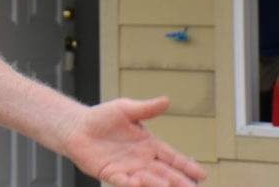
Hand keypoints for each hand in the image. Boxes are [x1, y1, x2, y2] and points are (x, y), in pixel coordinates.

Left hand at [63, 97, 206, 186]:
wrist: (76, 127)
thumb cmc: (101, 117)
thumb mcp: (125, 109)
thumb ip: (145, 108)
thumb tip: (166, 100)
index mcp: (148, 144)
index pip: (172, 157)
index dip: (186, 166)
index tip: (202, 175)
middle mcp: (141, 160)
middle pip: (164, 173)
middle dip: (179, 181)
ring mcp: (128, 169)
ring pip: (148, 180)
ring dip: (158, 184)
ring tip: (168, 186)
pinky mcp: (111, 174)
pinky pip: (124, 183)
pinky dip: (132, 185)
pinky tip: (139, 184)